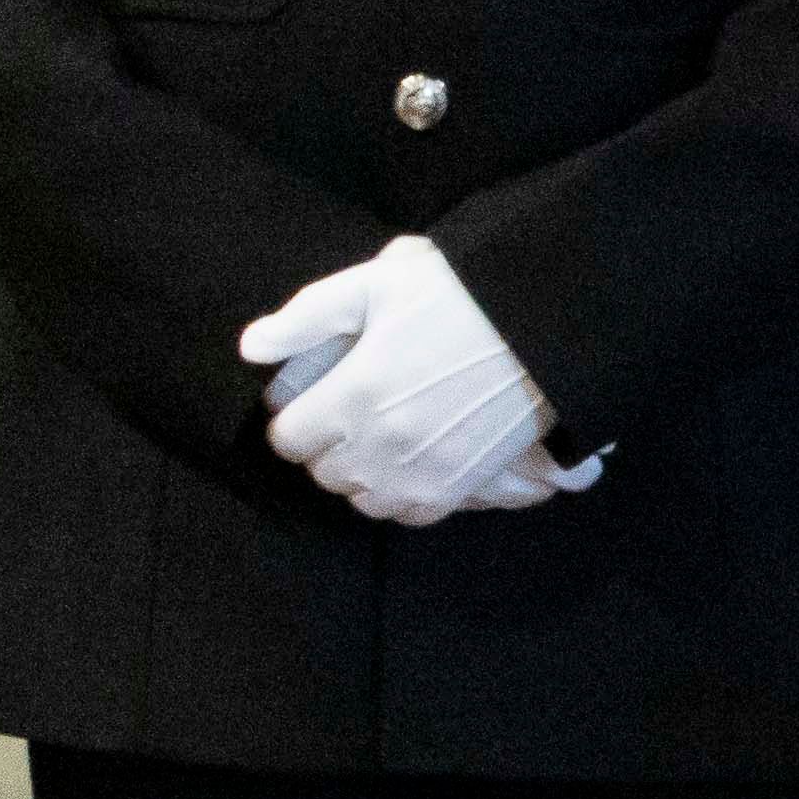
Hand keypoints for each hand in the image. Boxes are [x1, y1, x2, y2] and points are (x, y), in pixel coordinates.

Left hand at [241, 237, 597, 527]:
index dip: (293, 417)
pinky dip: (402, 495)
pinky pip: (411, 514)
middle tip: (344, 412)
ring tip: (377, 438)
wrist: (547, 326)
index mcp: (353, 397)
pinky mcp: (463, 487)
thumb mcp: (375, 284)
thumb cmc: (460, 297)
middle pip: (323, 472)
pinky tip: (410, 462)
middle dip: (324, 446)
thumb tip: (251, 348)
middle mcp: (382, 447)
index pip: (288, 439)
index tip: (308, 398)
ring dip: (361, 474)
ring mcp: (424, 474)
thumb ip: (305, 319)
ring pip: (364, 500)